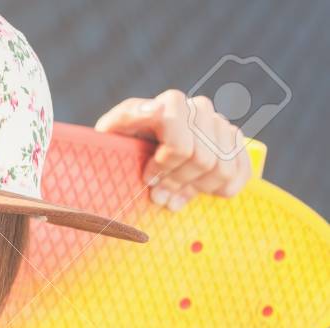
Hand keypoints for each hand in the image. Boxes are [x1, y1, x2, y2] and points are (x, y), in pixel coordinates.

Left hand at [94, 89, 252, 210]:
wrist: (134, 147)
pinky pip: (242, 170)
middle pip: (203, 160)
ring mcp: (219, 125)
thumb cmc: (121, 141)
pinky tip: (202, 193)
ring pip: (223, 168)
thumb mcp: (112, 128)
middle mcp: (200, 109)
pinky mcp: (233, 142)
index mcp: (173, 103)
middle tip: (158, 195)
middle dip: (177, 183)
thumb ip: (128, 116)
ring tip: (174, 196)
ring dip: (197, 189)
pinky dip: (224, 188)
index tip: (148, 179)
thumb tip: (155, 109)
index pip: (182, 146)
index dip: (164, 168)